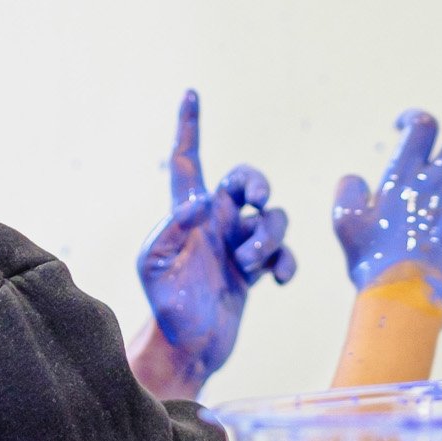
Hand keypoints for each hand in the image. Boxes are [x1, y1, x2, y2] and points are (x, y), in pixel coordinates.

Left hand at [133, 90, 294, 396]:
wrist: (188, 347)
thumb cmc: (166, 305)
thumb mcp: (155, 263)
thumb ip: (173, 227)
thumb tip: (204, 201)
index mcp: (188, 213)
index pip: (189, 159)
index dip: (189, 126)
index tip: (191, 93)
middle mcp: (215, 223)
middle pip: (246, 180)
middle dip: (258, 182)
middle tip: (256, 199)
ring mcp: (238, 245)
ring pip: (272, 218)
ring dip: (267, 237)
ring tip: (249, 265)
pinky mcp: (256, 270)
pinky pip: (284, 252)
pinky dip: (286, 262)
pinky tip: (277, 279)